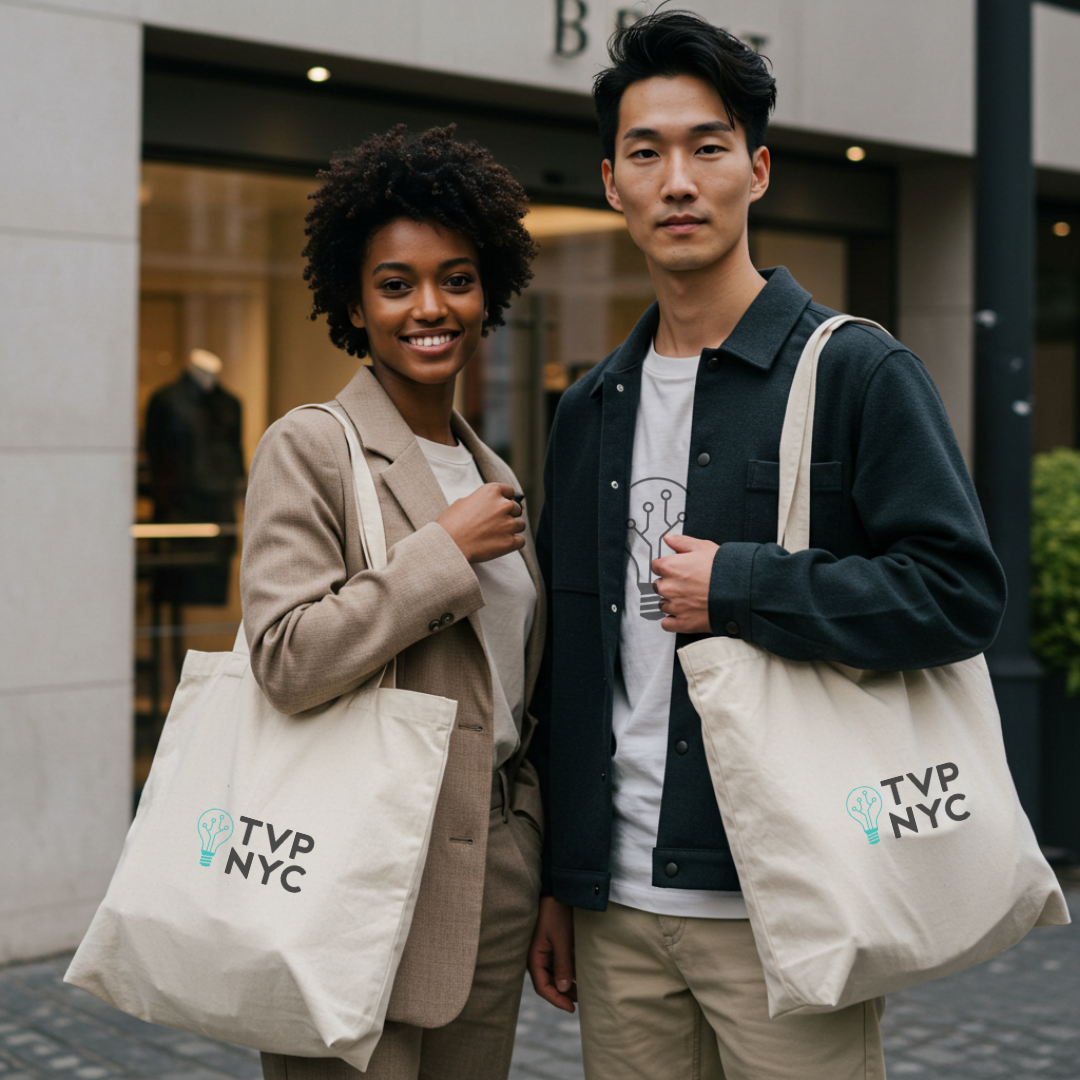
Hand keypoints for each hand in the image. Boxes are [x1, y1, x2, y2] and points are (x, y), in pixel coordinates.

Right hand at [437, 483, 525, 563]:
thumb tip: (485, 504)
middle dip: (508, 515)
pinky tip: (501, 545)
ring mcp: (509, 524)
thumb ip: (480, 500)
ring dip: (512, 529)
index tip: (501, 506)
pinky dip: (513, 543)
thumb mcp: (462, 502)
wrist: (448, 544)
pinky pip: (520, 541)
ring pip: (520, 525)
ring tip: (496, 535)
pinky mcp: (510, 541)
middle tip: (495, 524)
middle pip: (516, 508)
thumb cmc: (451, 523)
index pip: (509, 491)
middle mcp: (503, 505)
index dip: (505, 499)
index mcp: (492, 491)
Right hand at [527, 896, 576, 1012]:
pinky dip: (568, 971)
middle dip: (564, 994)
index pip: (543, 987)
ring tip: (584, 991)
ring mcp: (544, 952)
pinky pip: (558, 964)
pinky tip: (580, 975)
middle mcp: (537, 957)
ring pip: (555, 975)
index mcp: (534, 957)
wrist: (557, 891)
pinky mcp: (551, 945)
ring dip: (567, 983)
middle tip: (581, 1001)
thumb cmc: (556, 913)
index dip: (557, 1000)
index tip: (572, 1008)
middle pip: (549, 983)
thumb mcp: (561, 939)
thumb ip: (562, 964)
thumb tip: (564, 989)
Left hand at [651, 533, 718, 633]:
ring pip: (663, 605)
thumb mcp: (703, 547)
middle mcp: (668, 588)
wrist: (740, 592)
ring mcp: (674, 607)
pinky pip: (667, 624)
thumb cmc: (723, 569)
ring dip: (672, 602)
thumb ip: (681, 542)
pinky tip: (683, 615)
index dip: (667, 566)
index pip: (656, 566)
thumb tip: (668, 538)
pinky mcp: (683, 623)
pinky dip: (672, 620)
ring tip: (690, 599)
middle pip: (658, 586)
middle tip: (686, 584)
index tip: (676, 569)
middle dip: (669, 585)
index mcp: (670, 567)